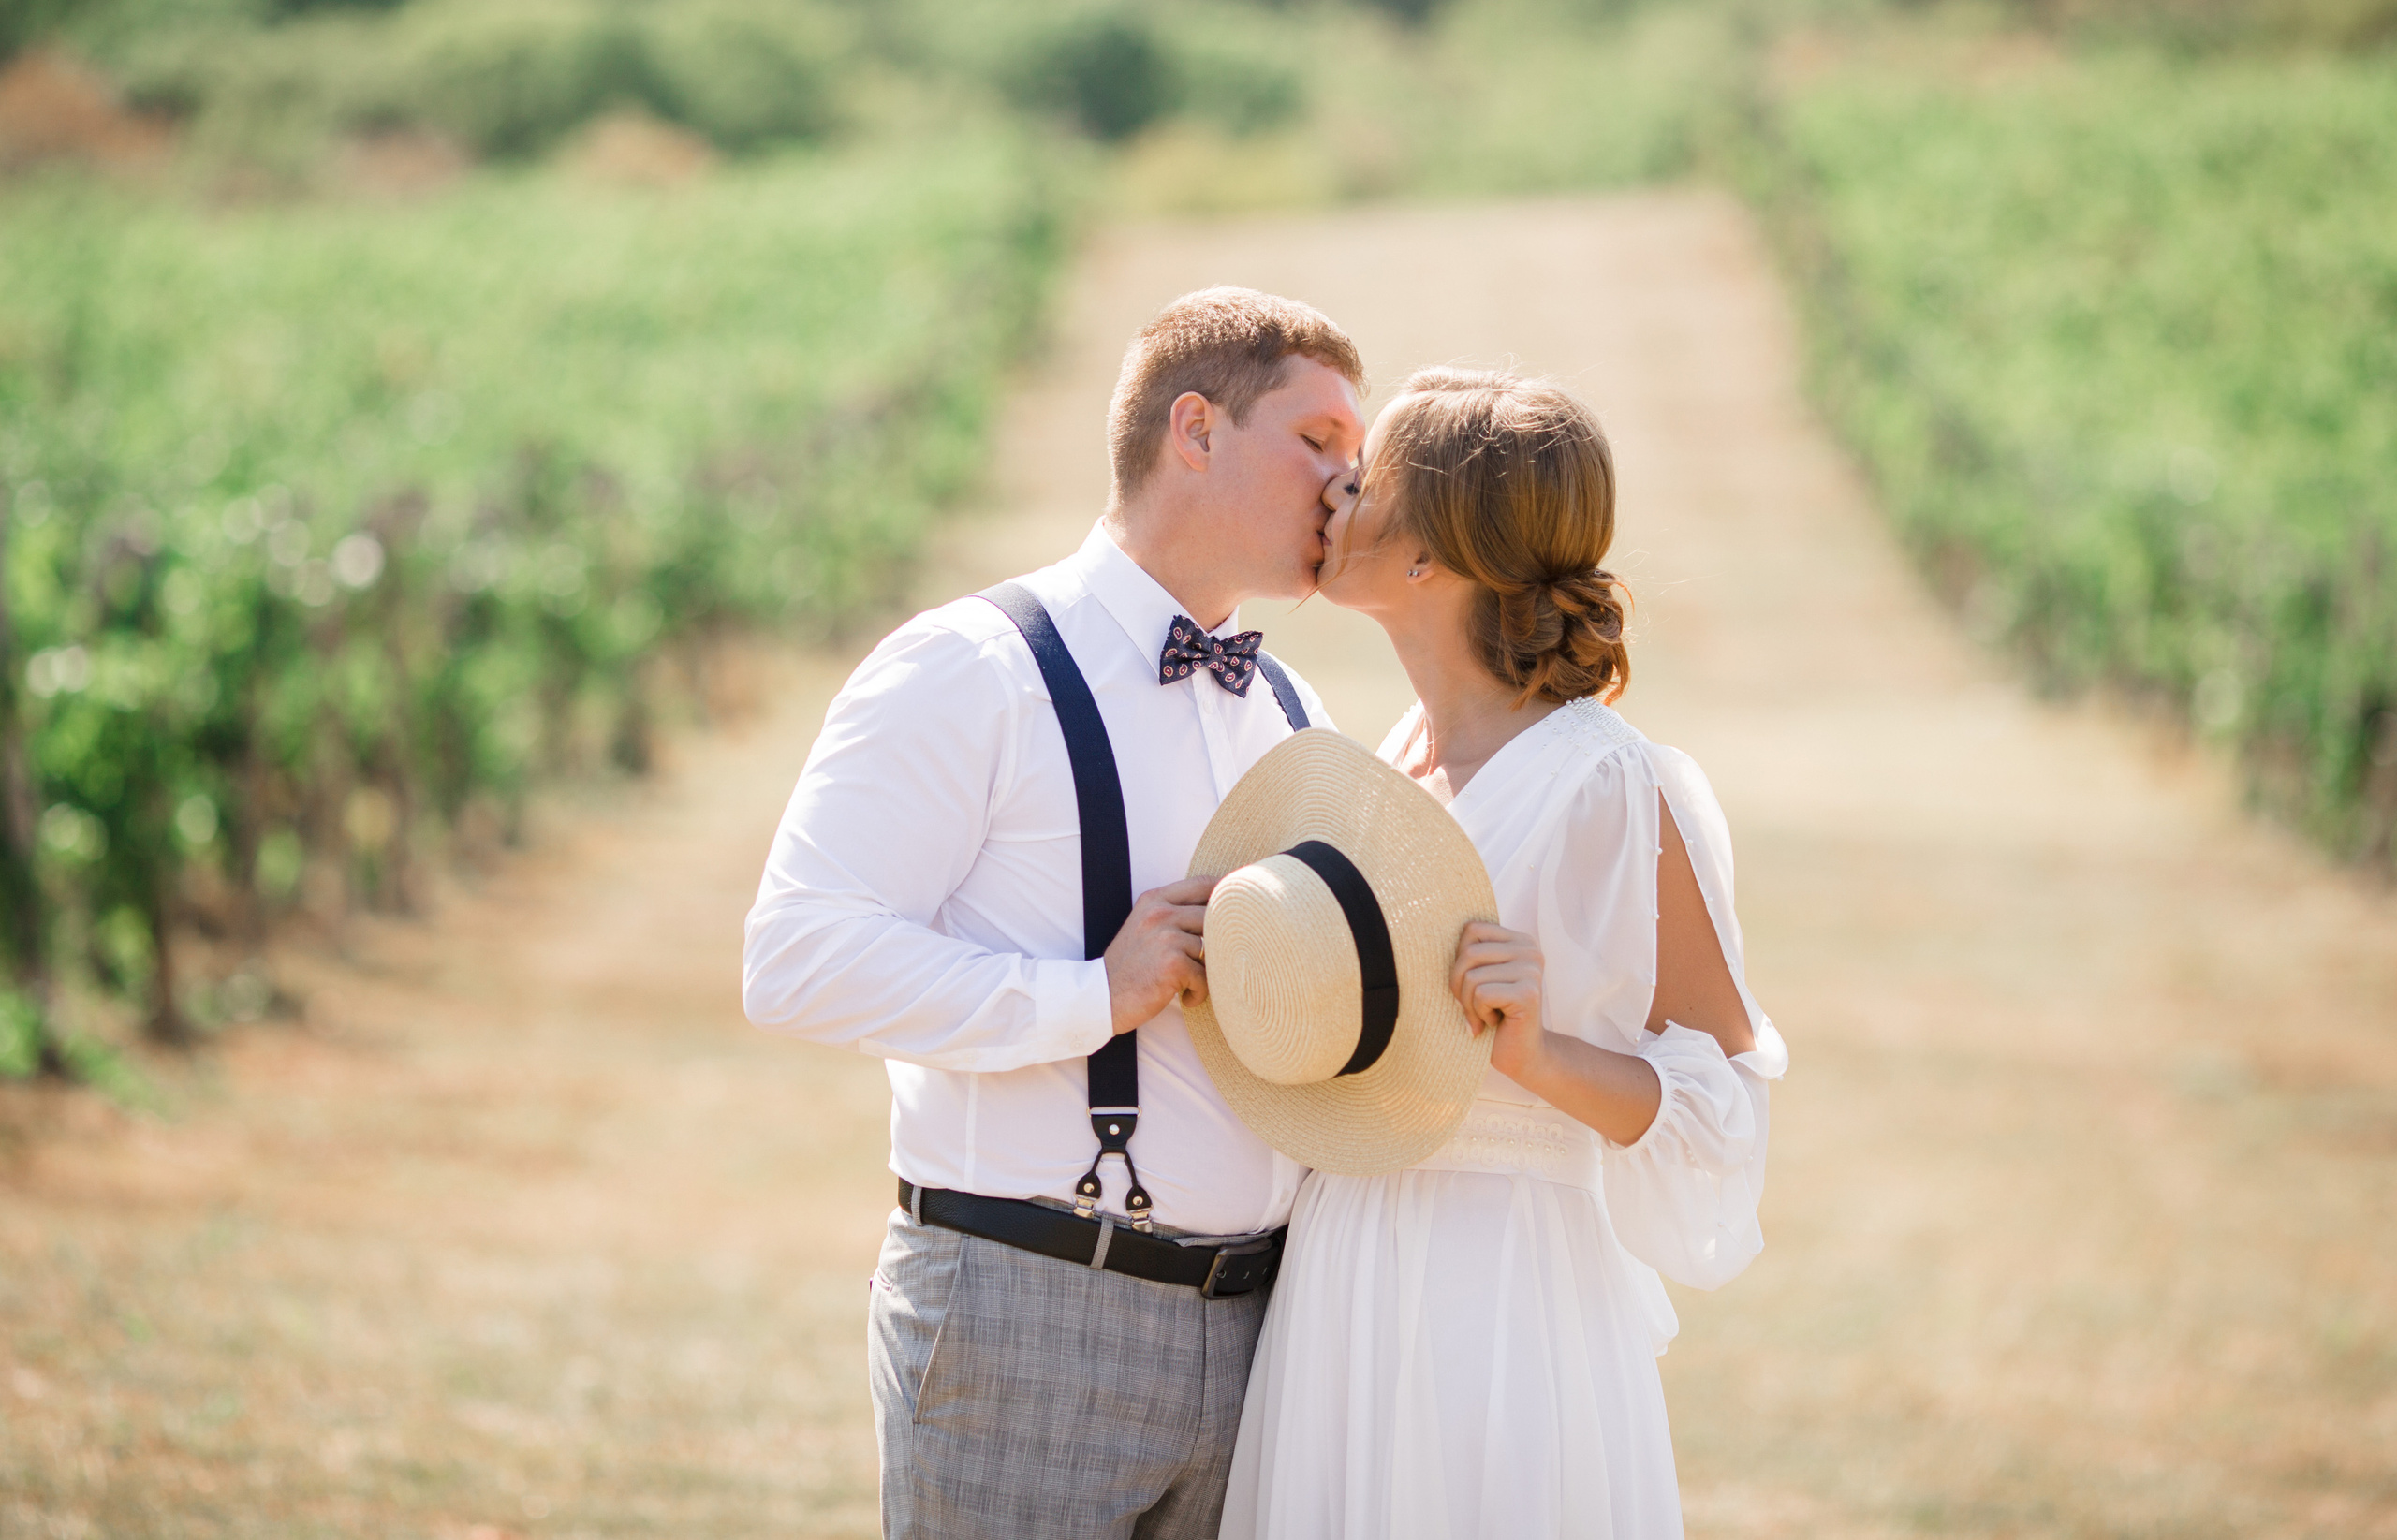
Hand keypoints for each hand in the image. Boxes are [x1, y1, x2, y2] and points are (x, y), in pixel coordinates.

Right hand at [1103, 876, 1217, 1034]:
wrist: (1100, 998)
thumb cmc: (1129, 967)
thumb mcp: (1145, 927)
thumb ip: (1175, 913)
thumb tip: (1223, 910)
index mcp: (1154, 899)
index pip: (1204, 884)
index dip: (1226, 896)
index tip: (1239, 912)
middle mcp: (1160, 913)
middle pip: (1215, 916)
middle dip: (1219, 942)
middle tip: (1208, 963)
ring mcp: (1166, 937)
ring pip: (1212, 949)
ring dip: (1206, 972)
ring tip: (1188, 984)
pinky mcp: (1173, 963)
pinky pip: (1205, 976)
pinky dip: (1198, 992)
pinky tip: (1184, 997)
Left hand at [1451, 922, 1550, 1083]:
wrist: (1521, 1055)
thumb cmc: (1493, 1014)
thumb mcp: (1480, 976)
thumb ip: (1470, 953)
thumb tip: (1432, 929)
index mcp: (1520, 940)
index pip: (1471, 929)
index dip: (1459, 960)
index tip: (1472, 985)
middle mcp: (1531, 951)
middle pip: (1469, 952)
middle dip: (1460, 985)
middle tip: (1474, 1006)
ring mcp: (1532, 971)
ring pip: (1472, 976)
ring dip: (1469, 1004)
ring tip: (1485, 1016)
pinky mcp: (1529, 994)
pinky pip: (1481, 994)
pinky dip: (1478, 1014)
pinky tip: (1494, 1023)